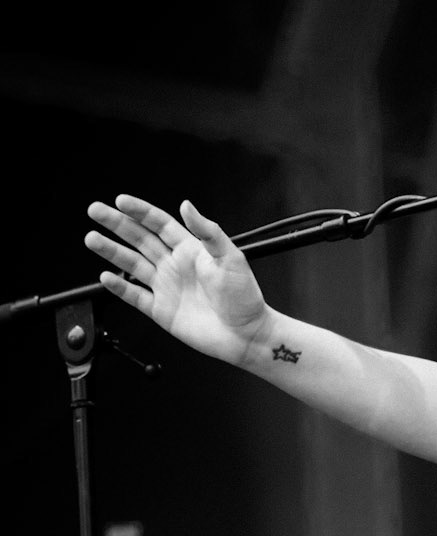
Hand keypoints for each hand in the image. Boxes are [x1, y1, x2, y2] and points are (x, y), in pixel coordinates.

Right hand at [84, 196, 269, 365]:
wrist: (246, 334)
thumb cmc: (245, 297)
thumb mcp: (230, 257)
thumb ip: (208, 232)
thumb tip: (187, 206)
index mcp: (190, 249)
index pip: (158, 223)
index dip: (139, 211)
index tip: (120, 201)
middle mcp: (175, 265)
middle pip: (139, 239)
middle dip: (116, 224)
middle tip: (95, 210)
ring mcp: (166, 287)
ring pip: (132, 264)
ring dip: (111, 251)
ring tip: (91, 238)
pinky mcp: (162, 310)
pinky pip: (135, 296)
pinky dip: (119, 287)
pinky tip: (106, 276)